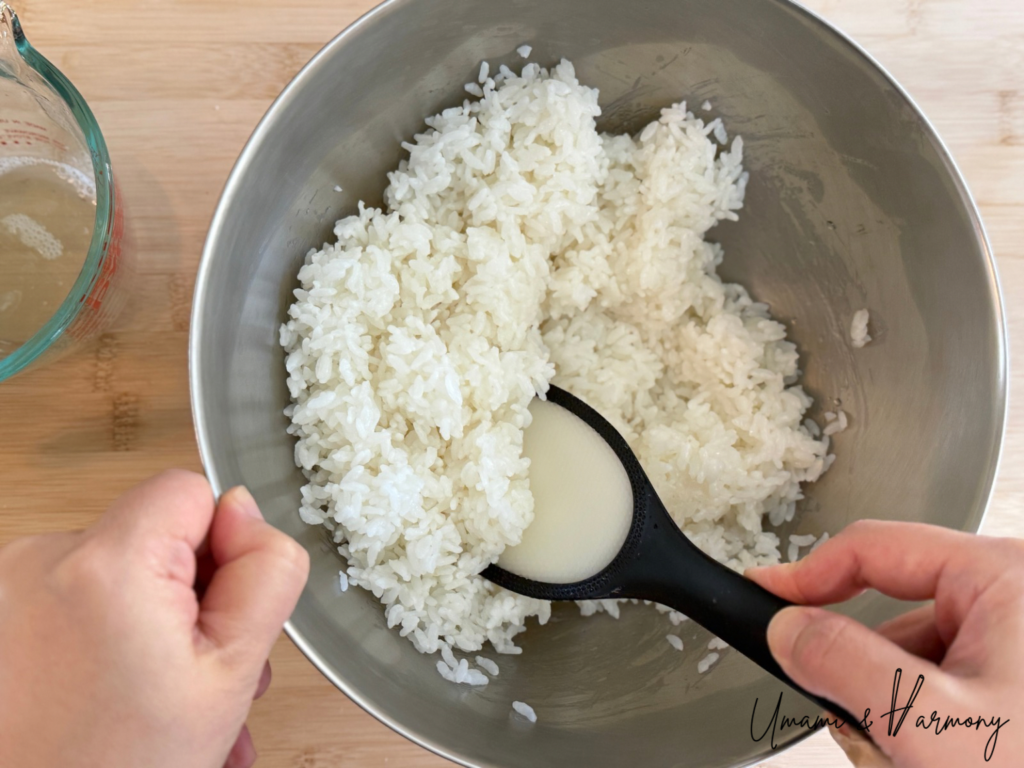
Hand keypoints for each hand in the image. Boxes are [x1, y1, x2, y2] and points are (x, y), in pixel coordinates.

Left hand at [0, 470, 309, 767]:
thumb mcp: (234, 669)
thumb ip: (264, 572)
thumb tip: (245, 512)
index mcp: (106, 563)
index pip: (190, 491)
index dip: (223, 548)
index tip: (215, 617)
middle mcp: (41, 560)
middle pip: (155, 536)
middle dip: (194, 595)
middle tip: (205, 672)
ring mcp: (10, 589)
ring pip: (121, 574)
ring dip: (157, 624)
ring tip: (170, 697)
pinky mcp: (0, 618)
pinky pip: (80, 600)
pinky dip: (111, 636)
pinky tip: (129, 692)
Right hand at [746, 520, 1022, 767]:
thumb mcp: (930, 723)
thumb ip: (843, 663)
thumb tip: (785, 627)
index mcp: (1004, 577)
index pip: (873, 549)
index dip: (806, 576)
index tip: (763, 597)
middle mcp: (1016, 597)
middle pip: (892, 614)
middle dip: (866, 676)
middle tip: (867, 732)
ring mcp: (1019, 642)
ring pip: (914, 660)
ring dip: (894, 712)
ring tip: (914, 761)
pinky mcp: (1018, 681)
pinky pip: (942, 687)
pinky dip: (924, 726)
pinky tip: (936, 761)